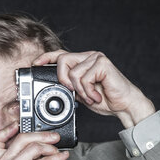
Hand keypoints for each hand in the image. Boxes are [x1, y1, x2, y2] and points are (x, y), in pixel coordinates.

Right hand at [0, 121, 69, 159]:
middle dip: (42, 134)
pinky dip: (57, 157)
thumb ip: (27, 157)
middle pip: (21, 137)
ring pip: (34, 146)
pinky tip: (62, 157)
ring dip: (50, 147)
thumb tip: (43, 143)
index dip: (8, 129)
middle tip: (54, 137)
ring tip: (57, 152)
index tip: (22, 125)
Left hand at [33, 50, 155, 127]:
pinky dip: (88, 92)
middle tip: (74, 93)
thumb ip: (69, 86)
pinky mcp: (103, 64)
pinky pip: (83, 78)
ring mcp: (96, 58)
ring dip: (80, 91)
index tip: (35, 64)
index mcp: (83, 61)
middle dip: (63, 80)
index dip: (46, 57)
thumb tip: (55, 85)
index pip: (61, 54)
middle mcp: (89, 56)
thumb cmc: (106, 100)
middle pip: (63, 60)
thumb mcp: (81, 93)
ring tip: (91, 97)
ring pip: (73, 73)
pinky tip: (97, 95)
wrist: (125, 105)